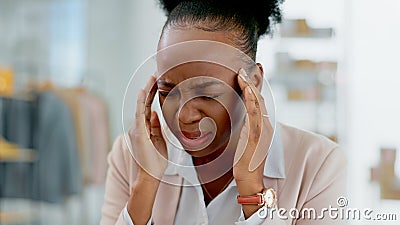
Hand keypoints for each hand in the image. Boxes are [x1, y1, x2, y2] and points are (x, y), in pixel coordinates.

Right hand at [128, 75, 167, 181]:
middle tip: (156, 73)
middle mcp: (139, 126)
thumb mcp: (159, 140)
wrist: (150, 177)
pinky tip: (143, 92)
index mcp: (145, 128)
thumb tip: (155, 113)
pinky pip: (139, 115)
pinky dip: (140, 103)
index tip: (159, 81)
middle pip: (144, 103)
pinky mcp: (139, 133)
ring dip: (147, 91)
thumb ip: (156, 127)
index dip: (154, 93)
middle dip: (151, 88)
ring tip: (152, 77)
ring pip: (141, 105)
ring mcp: (137, 129)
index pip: (149, 106)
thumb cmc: (155, 161)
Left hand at [233, 68, 273, 217]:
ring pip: (259, 103)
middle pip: (261, 98)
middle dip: (256, 81)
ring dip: (251, 86)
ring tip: (244, 73)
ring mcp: (263, 129)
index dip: (256, 86)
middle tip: (250, 66)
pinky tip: (246, 89)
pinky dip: (251, 99)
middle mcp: (266, 125)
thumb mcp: (247, 140)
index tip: (250, 73)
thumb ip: (246, 127)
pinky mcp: (257, 134)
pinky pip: (255, 112)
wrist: (250, 179)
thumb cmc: (246, 161)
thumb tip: (242, 117)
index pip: (260, 101)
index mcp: (264, 126)